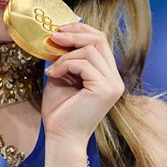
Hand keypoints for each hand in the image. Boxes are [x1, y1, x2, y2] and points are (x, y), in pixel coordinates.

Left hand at [40, 22, 124, 144]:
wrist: (61, 138)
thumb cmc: (60, 112)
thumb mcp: (62, 77)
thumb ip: (66, 58)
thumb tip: (58, 35)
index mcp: (108, 76)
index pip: (101, 41)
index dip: (82, 30)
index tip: (61, 29)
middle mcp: (115, 79)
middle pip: (100, 39)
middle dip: (75, 34)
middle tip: (53, 35)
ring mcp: (112, 84)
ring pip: (90, 50)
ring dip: (66, 55)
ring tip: (52, 68)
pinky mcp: (104, 89)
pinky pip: (84, 64)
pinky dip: (65, 65)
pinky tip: (53, 75)